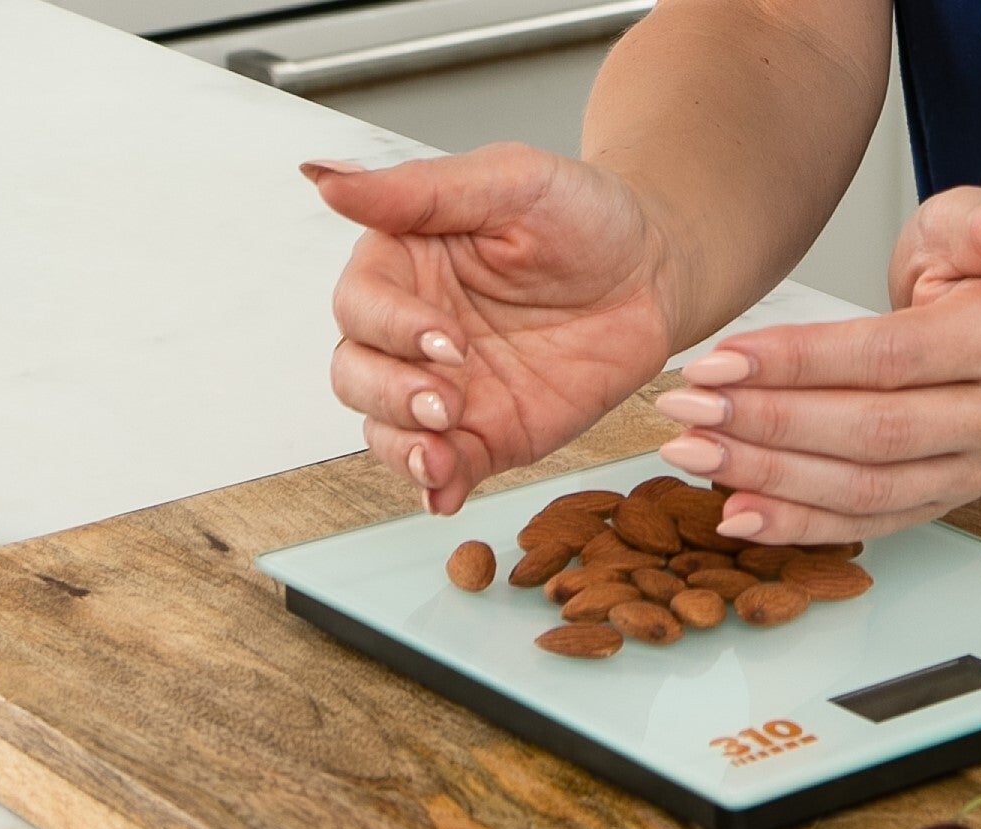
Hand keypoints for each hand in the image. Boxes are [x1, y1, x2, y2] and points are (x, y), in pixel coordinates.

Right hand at [307, 146, 679, 513]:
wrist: (656, 271)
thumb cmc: (585, 214)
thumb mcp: (510, 180)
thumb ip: (418, 190)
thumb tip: (324, 181)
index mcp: (404, 263)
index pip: (359, 304)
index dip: (390, 327)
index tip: (444, 339)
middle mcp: (412, 329)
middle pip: (355, 373)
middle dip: (390, 395)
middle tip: (444, 401)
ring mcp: (447, 387)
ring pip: (385, 428)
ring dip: (401, 447)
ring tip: (437, 457)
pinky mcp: (487, 434)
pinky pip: (445, 469)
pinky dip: (436, 487)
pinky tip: (443, 495)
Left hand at [650, 177, 980, 543]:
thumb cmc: (977, 274)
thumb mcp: (973, 225)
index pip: (888, 358)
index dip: (798, 362)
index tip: (719, 360)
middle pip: (871, 433)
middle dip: (769, 425)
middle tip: (687, 412)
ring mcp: (975, 470)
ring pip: (863, 489)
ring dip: (771, 479)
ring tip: (694, 457)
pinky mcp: (944, 502)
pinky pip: (865, 524)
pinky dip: (798, 525)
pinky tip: (738, 512)